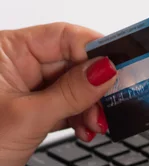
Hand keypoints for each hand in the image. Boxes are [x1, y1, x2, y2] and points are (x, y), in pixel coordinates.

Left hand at [0, 23, 116, 165]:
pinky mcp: (32, 112)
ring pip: (72, 87)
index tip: (119, 65)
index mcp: (4, 51)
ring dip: (89, 105)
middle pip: (71, 62)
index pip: (61, 37)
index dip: (94, 49)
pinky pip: (66, 106)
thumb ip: (71, 93)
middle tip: (114, 99)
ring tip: (96, 122)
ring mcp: (24, 90)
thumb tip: (105, 71)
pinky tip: (86, 128)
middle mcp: (15, 66)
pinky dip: (79, 117)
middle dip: (95, 85)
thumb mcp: (29, 117)